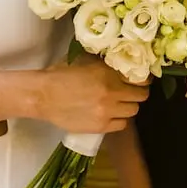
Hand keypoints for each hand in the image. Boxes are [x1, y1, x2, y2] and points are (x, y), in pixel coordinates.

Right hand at [32, 59, 147, 135]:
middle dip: (138, 93)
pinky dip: (119, 119)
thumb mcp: (86, 60)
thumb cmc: (62, 74)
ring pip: (133, 111)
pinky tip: (111, 114)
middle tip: (130, 90)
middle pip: (141, 97)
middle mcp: (111, 93)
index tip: (140, 78)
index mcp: (108, 73)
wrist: (43, 95)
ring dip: (128, 106)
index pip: (141, 79)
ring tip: (119, 103)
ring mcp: (107, 112)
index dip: (143, 79)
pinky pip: (121, 125)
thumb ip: (107, 63)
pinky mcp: (100, 127)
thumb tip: (124, 62)